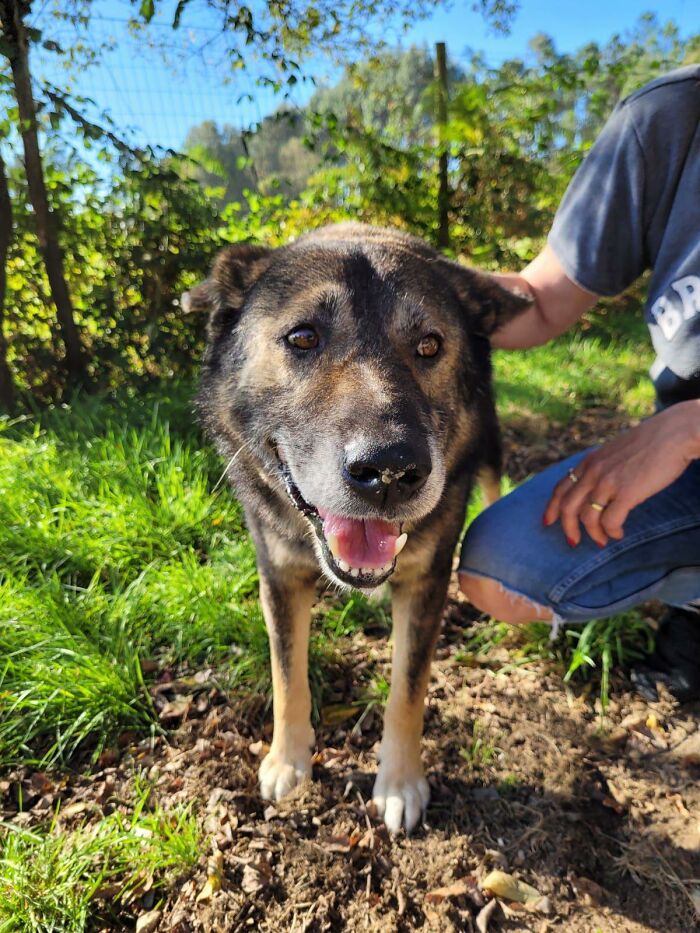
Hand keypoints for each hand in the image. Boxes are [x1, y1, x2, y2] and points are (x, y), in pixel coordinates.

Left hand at [543, 401, 699, 547]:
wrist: (674, 433)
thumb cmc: (651, 443)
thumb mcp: (616, 451)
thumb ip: (603, 467)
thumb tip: (599, 487)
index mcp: (590, 461)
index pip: (561, 488)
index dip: (552, 508)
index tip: (548, 522)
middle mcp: (594, 472)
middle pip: (567, 506)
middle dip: (567, 528)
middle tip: (573, 542)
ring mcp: (608, 482)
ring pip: (586, 517)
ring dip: (593, 534)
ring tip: (603, 540)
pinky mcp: (626, 492)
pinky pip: (609, 521)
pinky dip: (612, 531)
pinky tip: (618, 533)